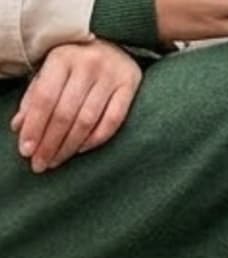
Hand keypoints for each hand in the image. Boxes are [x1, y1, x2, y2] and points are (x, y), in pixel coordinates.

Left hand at [10, 40, 142, 173]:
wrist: (117, 45)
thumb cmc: (78, 62)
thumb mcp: (53, 72)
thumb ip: (36, 97)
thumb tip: (19, 127)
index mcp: (61, 57)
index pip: (44, 98)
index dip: (35, 127)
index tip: (26, 150)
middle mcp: (86, 65)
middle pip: (65, 113)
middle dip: (50, 142)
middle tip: (40, 164)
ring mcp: (110, 77)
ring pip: (87, 121)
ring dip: (69, 146)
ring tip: (57, 161)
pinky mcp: (129, 88)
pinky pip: (112, 121)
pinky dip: (96, 138)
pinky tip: (81, 149)